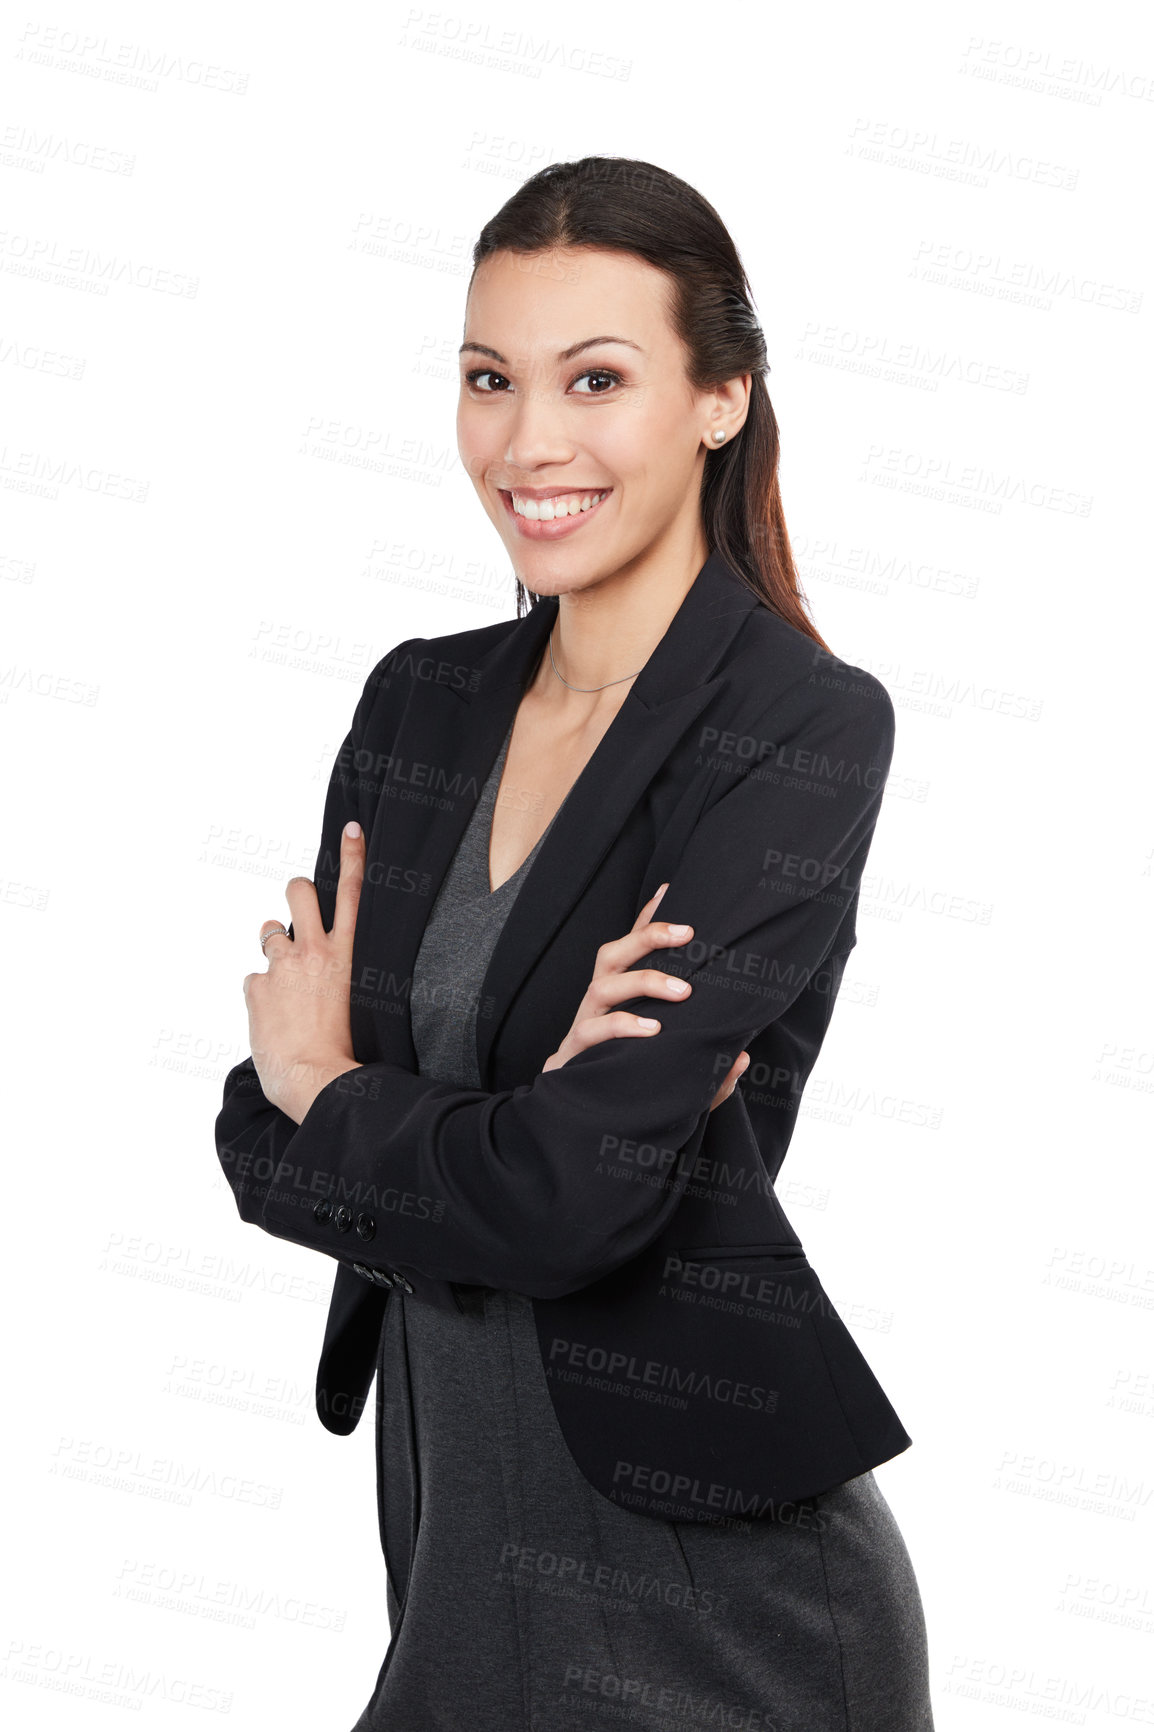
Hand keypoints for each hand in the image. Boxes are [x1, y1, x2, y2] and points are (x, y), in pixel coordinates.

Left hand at [244, 820, 365, 1124]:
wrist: (315, 1079)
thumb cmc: (344, 1051)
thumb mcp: (359, 1003)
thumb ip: (342, 975)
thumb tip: (326, 969)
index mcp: (347, 955)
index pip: (354, 894)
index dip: (353, 856)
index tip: (351, 830)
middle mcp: (314, 952)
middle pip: (300, 892)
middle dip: (296, 890)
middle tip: (297, 903)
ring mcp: (283, 966)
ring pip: (269, 931)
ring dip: (273, 944)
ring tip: (282, 975)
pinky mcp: (257, 986)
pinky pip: (255, 978)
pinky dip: (261, 992)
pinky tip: (272, 1015)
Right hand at [541, 882, 749, 1111]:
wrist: (585, 1123)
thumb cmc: (634, 1085)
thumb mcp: (677, 1071)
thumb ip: (710, 1067)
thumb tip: (744, 1059)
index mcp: (620, 997)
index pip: (633, 949)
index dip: (648, 918)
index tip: (672, 890)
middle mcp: (600, 1004)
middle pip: (612, 953)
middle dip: (647, 936)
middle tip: (688, 933)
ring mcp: (584, 1025)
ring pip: (602, 985)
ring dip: (643, 980)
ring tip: (681, 991)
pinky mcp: (575, 1054)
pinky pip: (592, 1030)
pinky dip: (622, 1025)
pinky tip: (651, 1029)